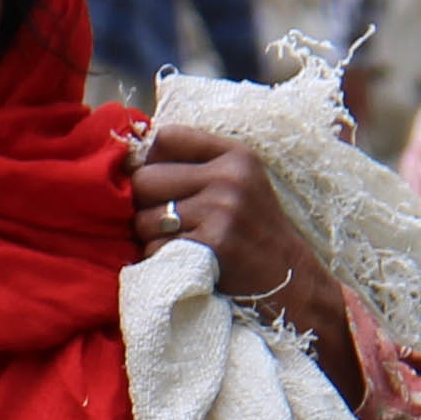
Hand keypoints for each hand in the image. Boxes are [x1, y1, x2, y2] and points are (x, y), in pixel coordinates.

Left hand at [129, 122, 356, 388]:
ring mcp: (222, 210)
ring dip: (150, 238)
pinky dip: (161, 261)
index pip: (166, 136)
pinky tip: (186, 263)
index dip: (152, 162)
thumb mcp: (238, 185)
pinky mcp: (213, 244)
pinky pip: (155, 249)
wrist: (292, 282)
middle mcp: (230, 176)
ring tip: (181, 244)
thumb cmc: (254, 234)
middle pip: (144, 179)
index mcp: (235, 155)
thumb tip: (128, 162)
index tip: (163, 185)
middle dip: (145, 205)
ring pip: (143, 219)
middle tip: (168, 224)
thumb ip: (194, 168)